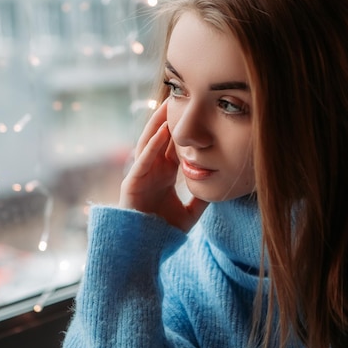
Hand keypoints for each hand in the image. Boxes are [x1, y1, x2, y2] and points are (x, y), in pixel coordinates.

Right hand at [119, 101, 207, 231]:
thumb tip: (215, 188)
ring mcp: (141, 175)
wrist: (142, 250)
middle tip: (182, 97)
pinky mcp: (132, 183)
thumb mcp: (188, 215)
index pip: (174, 147)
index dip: (184, 131)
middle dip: (169, 119)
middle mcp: (152, 171)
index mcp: (164, 175)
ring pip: (149, 143)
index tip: (196, 113)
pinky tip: (162, 132)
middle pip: (161, 139)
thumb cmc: (160, 233)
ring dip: (158, 124)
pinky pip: (143, 160)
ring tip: (167, 105)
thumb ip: (200, 201)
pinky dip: (152, 145)